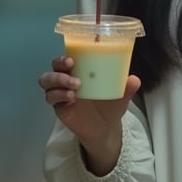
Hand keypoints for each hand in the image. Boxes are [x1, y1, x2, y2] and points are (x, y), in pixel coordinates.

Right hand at [38, 55, 141, 174]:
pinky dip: (59, 96)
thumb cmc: (111, 104)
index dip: (66, 54)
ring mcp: (61, 92)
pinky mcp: (59, 106)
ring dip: (58, 81)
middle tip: (72, 67)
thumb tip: (134, 79)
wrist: (106, 128)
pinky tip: (71, 99)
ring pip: (47, 81)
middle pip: (54, 66)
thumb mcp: (122, 95)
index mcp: (81, 70)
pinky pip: (52, 98)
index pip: (68, 57)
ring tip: (75, 88)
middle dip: (59, 65)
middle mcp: (68, 78)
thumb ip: (127, 87)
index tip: (74, 57)